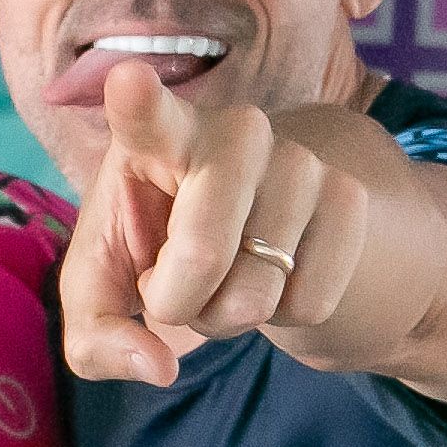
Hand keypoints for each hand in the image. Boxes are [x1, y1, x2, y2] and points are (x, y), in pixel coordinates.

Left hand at [58, 63, 365, 387]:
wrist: (252, 228)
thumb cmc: (155, 252)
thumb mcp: (103, 294)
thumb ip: (96, 338)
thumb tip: (157, 367)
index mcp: (155, 138)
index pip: (147, 116)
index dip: (139, 102)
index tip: (128, 79)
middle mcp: (233, 132)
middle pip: (202, 252)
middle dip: (180, 301)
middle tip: (171, 286)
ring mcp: (299, 159)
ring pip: (258, 291)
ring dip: (232, 314)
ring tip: (226, 275)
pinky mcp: (349, 195)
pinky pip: (310, 301)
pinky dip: (285, 316)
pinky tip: (274, 276)